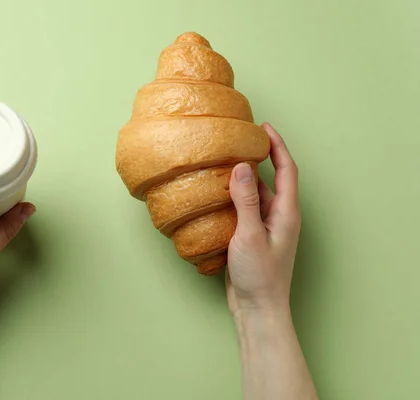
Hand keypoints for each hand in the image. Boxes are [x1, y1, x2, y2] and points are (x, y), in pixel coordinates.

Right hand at [225, 122, 300, 315]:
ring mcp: (264, 227)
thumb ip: (245, 200)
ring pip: (253, 195)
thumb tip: (242, 165)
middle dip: (256, 159)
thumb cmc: (260, 276)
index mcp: (286, 212)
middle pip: (269, 179)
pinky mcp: (251, 237)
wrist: (258, 309)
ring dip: (240, 180)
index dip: (277, 145)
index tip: (263, 127)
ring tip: (220, 165)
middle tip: (236, 142)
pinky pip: (243, 210)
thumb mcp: (250, 234)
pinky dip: (231, 199)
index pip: (286, 170)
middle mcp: (278, 216)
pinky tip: (214, 195)